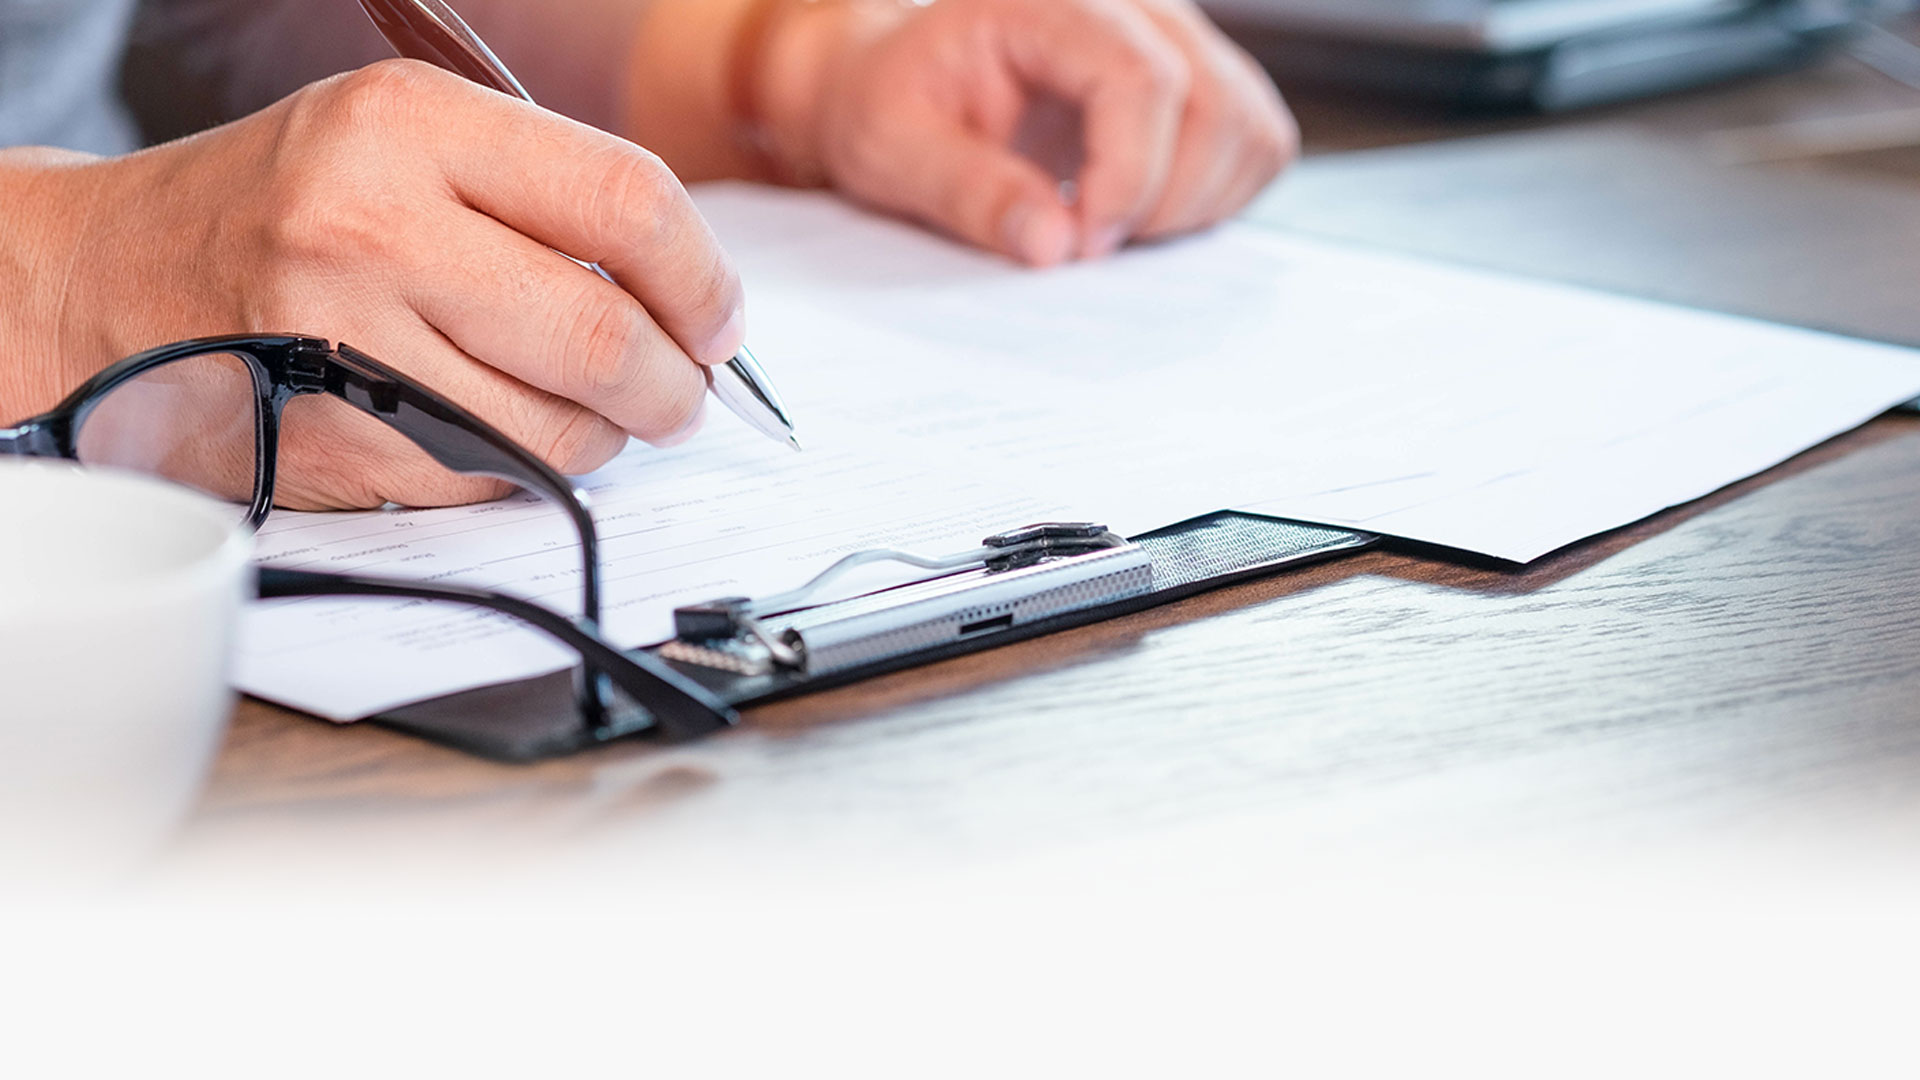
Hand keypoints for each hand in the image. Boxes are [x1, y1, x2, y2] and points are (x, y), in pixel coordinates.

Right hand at [0, 60, 743, 509]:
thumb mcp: (406, 141)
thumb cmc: (290, 205)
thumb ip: (547, 194)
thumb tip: (696, 295)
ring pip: (560, 428)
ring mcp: (346, 342)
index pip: (625, 202)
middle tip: (686, 393)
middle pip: (602, 335)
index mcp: (412, 127)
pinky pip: (494, 480)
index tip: (723, 318)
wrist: (115, 276)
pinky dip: (531, 468)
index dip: (703, 277)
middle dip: (677, 384)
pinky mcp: (335, 439)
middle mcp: (374, 226)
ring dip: (610, 435)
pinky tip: (505, 428)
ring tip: (596, 410)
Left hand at [750, 0, 1297, 265]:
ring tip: (1110, 230)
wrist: (901, 84)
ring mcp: (1176, 41)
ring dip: (1195, 206)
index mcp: (1051, 2)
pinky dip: (1214, 200)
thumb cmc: (894, 102)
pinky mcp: (1199, 84)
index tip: (1081, 245)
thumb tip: (1051, 245)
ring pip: (1249, 127)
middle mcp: (1133, 7)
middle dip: (1161, 203)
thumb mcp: (892, 148)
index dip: (1127, 175)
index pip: (1141, 75)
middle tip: (1086, 248)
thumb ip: (968, 191)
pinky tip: (1141, 216)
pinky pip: (1255, 146)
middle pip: (1214, 104)